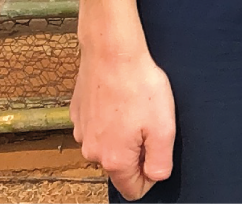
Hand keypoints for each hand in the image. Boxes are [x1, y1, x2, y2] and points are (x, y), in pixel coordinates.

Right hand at [71, 36, 175, 199]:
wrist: (111, 51)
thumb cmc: (138, 84)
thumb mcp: (163, 127)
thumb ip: (160, 161)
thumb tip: (156, 177)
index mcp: (114, 159)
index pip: (133, 190)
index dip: (151, 175)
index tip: (158, 150)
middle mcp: (92, 151)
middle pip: (121, 167)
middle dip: (138, 150)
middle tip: (149, 121)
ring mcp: (82, 132)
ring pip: (109, 146)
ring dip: (124, 133)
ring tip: (135, 106)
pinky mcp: (79, 115)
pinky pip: (99, 127)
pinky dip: (110, 118)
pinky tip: (120, 99)